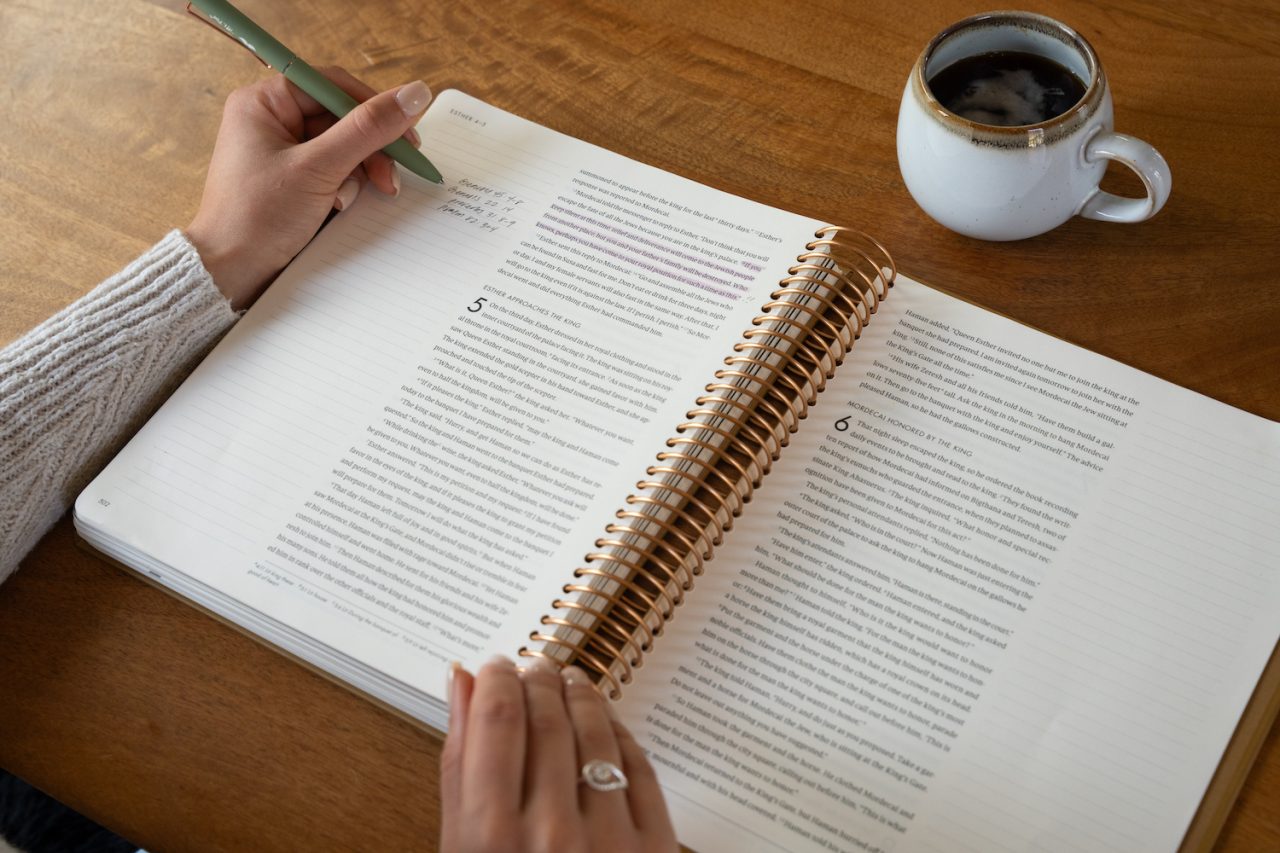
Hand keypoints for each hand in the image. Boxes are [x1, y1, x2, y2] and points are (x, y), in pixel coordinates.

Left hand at [185, 69, 432, 309]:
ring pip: (343, 148)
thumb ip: (368, 129)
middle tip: (391, 177)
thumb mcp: (319, 168)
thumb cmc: (257, 216)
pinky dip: (345, 188)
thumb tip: (414, 94)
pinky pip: (334, 171)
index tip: (406, 133)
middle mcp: (272, 121)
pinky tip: (338, 207)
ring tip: (351, 200)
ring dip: (358, 173)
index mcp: (265, 103)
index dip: (374, 107)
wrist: (230, 272)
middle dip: (369, 150)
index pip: (334, 86)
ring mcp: (282, 152)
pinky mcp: (292, 180)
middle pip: (343, 119)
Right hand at [441, 657, 677, 852]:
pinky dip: (619, 734)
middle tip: (533, 666)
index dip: (497, 678)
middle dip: (538, 680)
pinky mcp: (654, 850)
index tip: (496, 665)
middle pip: (547, 719)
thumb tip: (461, 684)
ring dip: (581, 696)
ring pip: (596, 734)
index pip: (497, 721)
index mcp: (489, 838)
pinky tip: (606, 723)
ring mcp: (608, 842)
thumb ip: (460, 767)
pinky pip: (639, 768)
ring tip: (569, 683)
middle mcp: (549, 835)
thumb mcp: (460, 851)